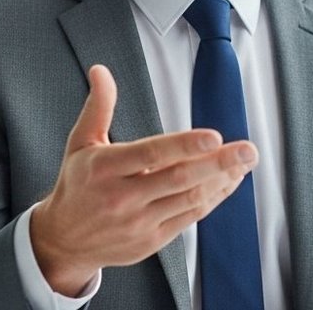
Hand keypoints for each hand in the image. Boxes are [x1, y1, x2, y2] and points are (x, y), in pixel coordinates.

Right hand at [30, 64, 257, 294]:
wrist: (63, 241)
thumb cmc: (77, 186)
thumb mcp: (80, 143)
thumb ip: (98, 106)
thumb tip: (101, 71)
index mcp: (105, 168)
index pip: (150, 154)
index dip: (184, 145)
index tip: (213, 136)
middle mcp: (122, 197)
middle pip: (178, 179)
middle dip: (218, 163)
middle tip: (248, 149)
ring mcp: (139, 222)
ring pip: (189, 199)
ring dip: (222, 180)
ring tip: (245, 162)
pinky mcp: (152, 241)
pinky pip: (190, 217)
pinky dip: (214, 199)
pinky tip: (229, 182)